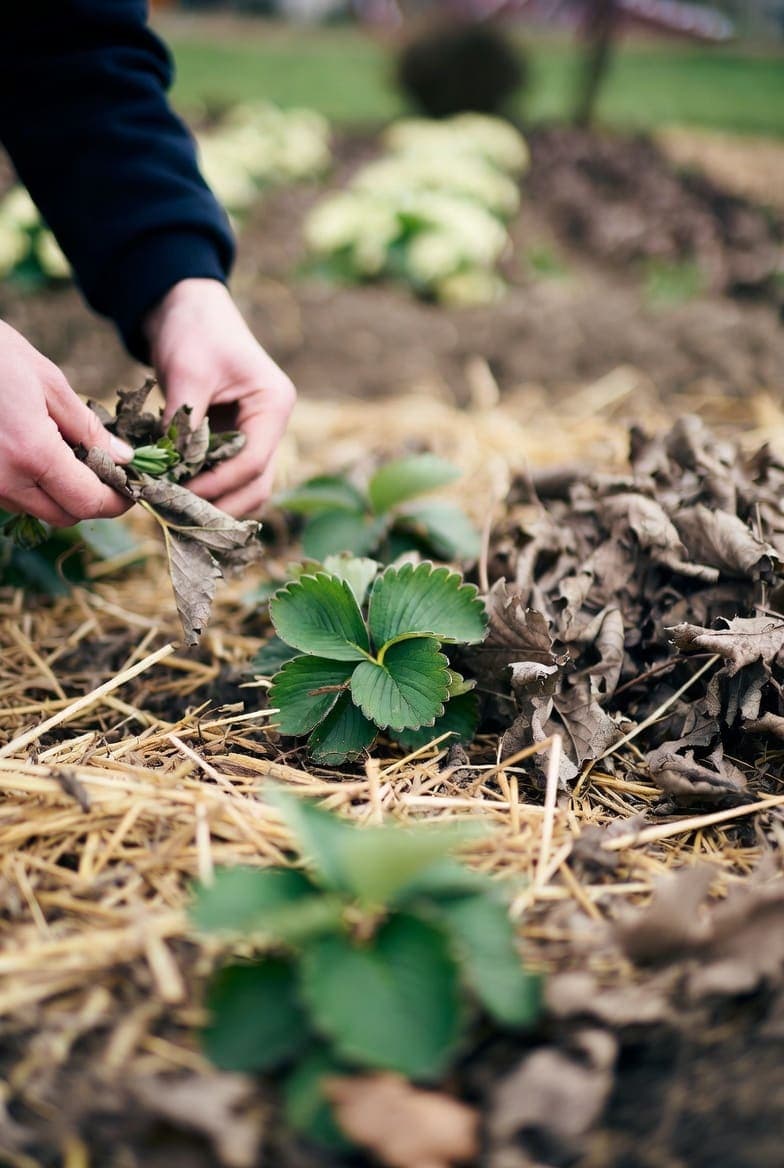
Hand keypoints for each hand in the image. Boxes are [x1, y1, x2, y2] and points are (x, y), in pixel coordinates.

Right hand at [0, 322, 133, 526]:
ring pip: (37, 509)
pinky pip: (12, 497)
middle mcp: (5, 479)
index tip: (131, 488)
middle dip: (90, 500)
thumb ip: (87, 427)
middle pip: (64, 515)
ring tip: (68, 455)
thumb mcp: (48, 382)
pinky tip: (35, 452)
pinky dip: (32, 485)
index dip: (117, 501)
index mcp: (32, 454)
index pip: (88, 502)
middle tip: (105, 470)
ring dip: (59, 494)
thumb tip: (123, 457)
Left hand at [145, 279, 295, 516]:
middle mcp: (272, 424)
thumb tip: (169, 473)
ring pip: (247, 488)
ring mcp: (257, 434)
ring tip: (177, 510)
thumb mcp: (188, 373)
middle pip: (257, 484)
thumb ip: (183, 424)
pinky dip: (209, 490)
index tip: (179, 493)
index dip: (217, 484)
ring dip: (216, 503)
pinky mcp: (236, 440)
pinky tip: (179, 495)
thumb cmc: (193, 331)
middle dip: (220, 503)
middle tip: (178, 513)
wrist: (186, 309)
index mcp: (273, 404)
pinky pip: (229, 477)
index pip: (253, 462)